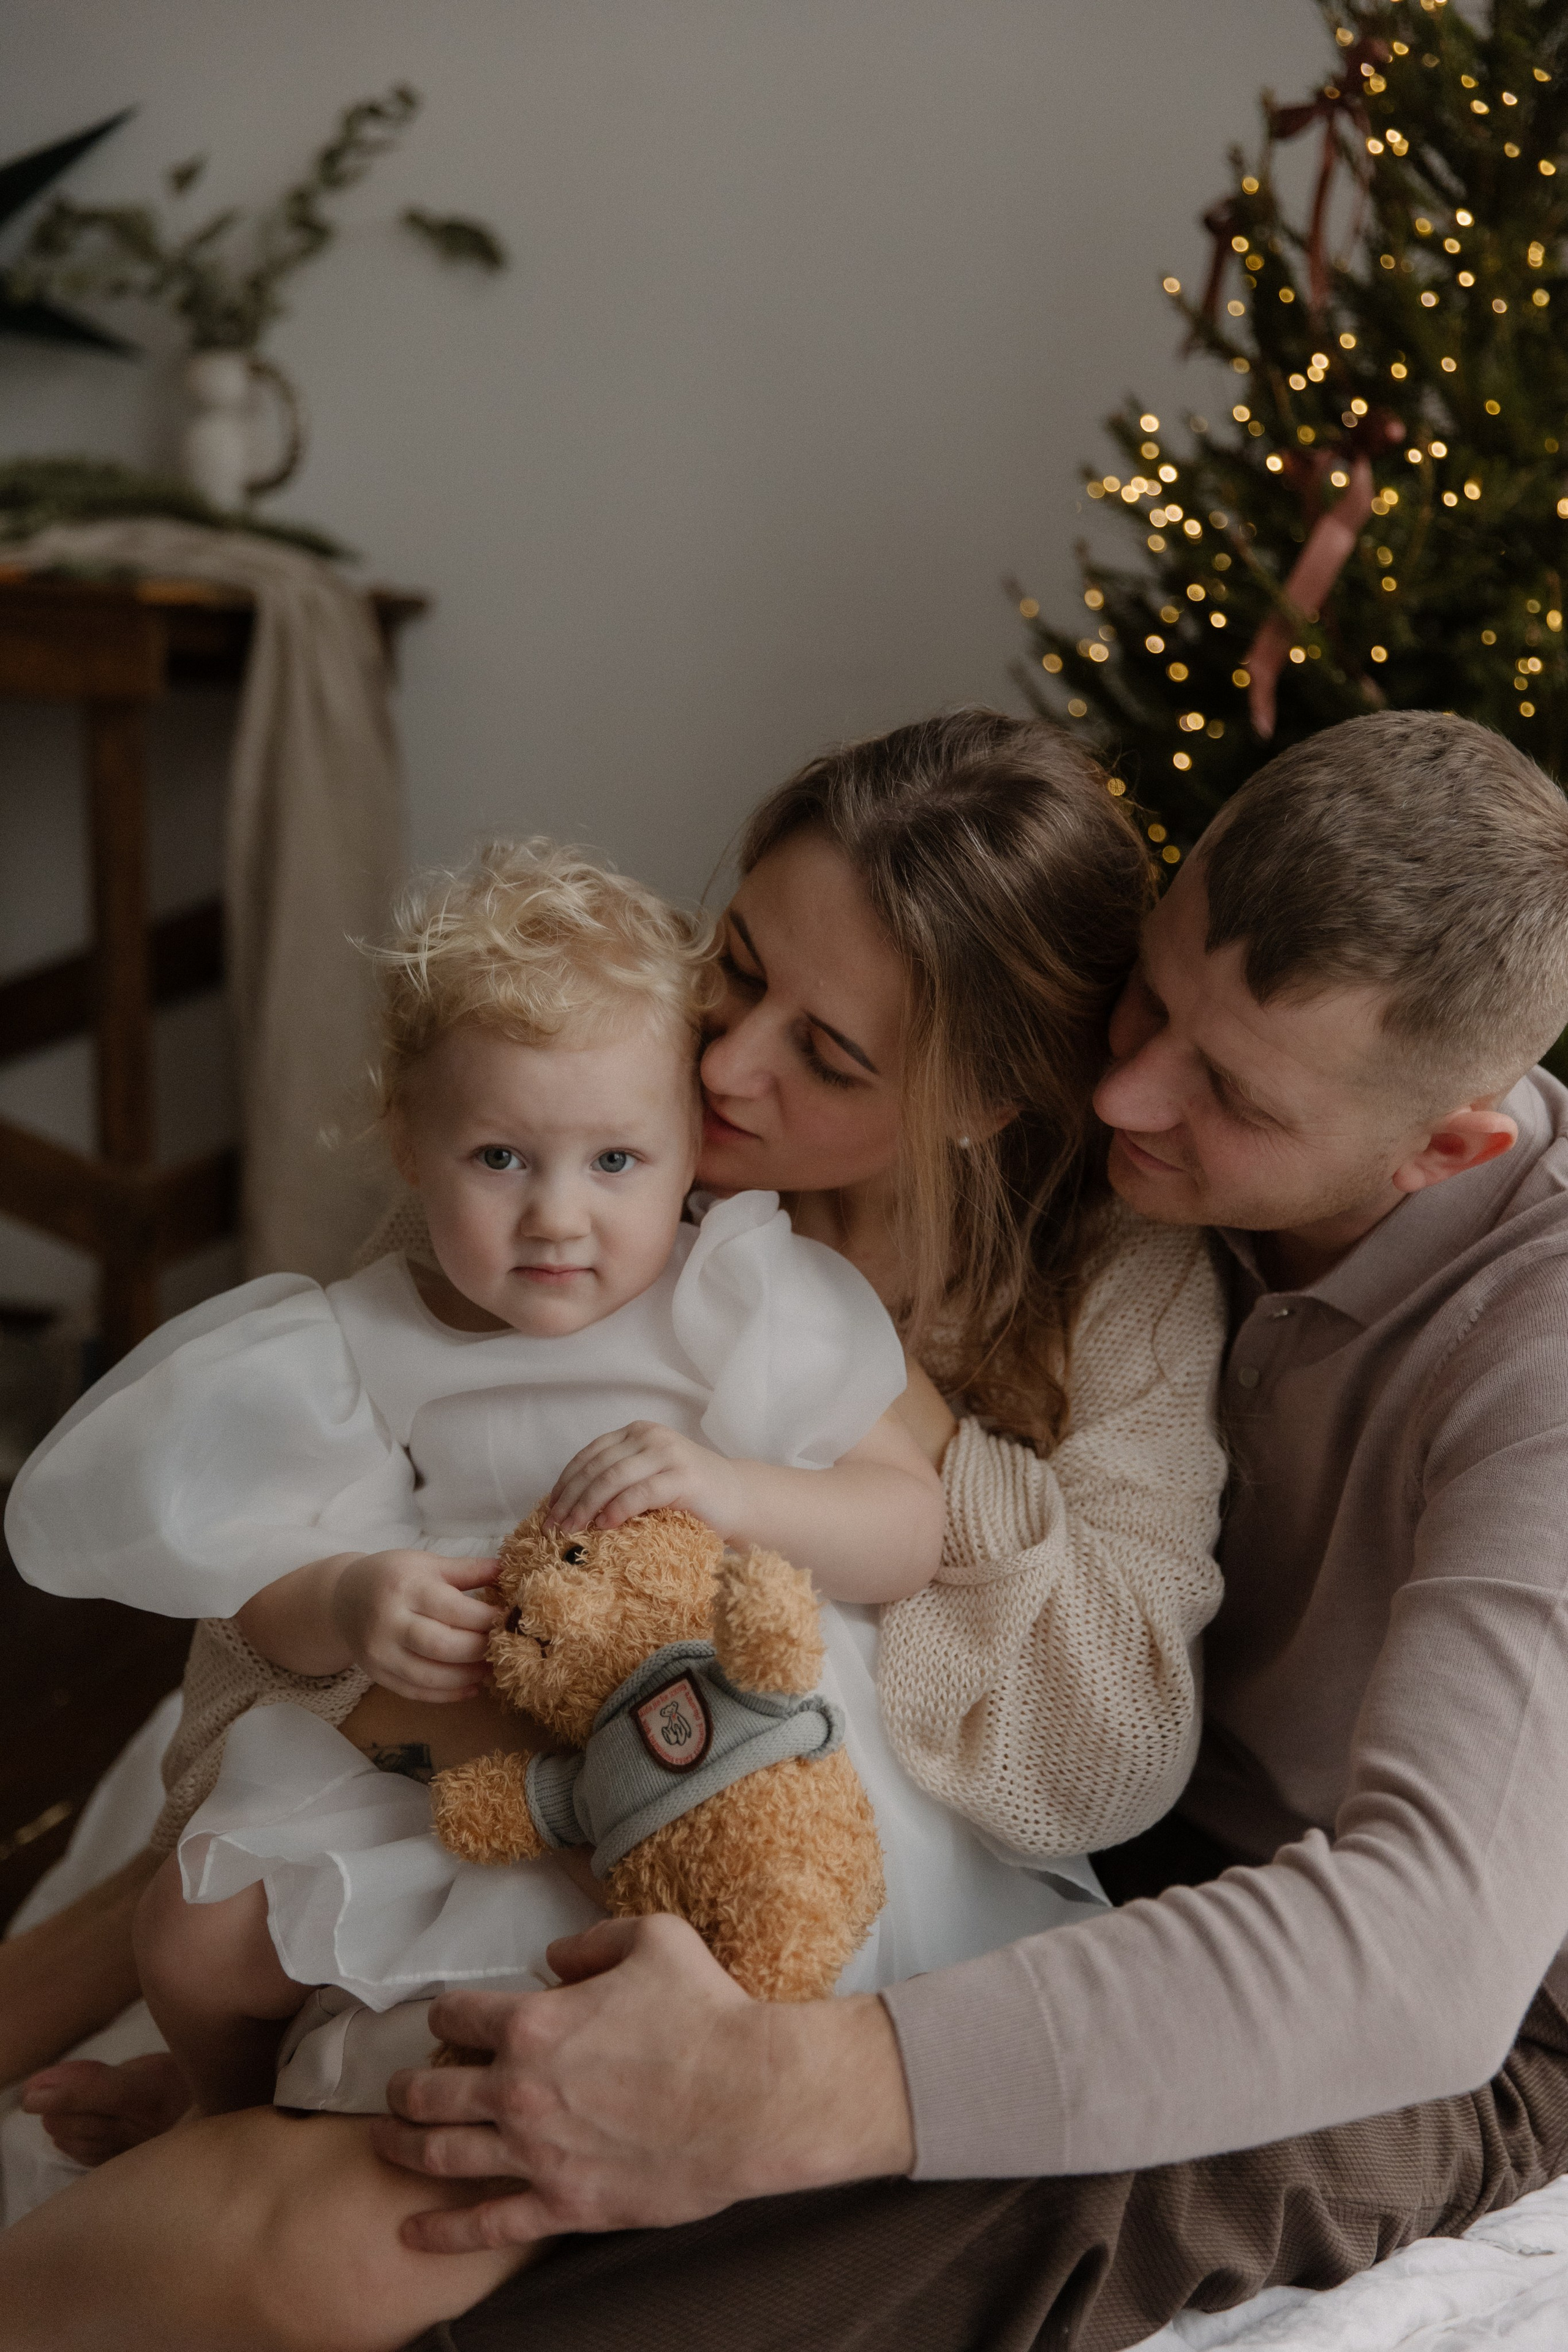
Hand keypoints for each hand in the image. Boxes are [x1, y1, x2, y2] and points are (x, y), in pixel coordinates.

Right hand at [328, 1551, 500, 1700]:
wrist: (344, 1598)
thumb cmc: (394, 1576)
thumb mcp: (428, 1563)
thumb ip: (468, 1569)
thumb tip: (508, 1570)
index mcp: (406, 1587)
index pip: (454, 1609)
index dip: (487, 1619)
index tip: (509, 1620)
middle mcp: (389, 1622)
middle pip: (443, 1646)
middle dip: (480, 1650)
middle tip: (504, 1648)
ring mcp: (380, 1653)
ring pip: (430, 1676)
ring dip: (467, 1677)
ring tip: (491, 1669)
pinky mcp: (377, 1675)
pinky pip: (416, 1692)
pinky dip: (447, 1695)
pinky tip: (471, 1687)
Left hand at [371, 1913, 914, 2252]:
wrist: (752, 2098)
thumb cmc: (708, 2013)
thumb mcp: (655, 1940)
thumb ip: (595, 1939)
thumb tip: (556, 1957)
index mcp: (533, 2023)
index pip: (458, 2015)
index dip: (445, 2014)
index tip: (444, 2021)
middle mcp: (520, 2090)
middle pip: (432, 2091)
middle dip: (404, 2088)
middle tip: (394, 2090)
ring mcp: (537, 2154)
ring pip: (443, 2155)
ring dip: (402, 2148)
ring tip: (381, 2143)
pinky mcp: (565, 2204)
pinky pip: (488, 2225)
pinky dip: (442, 2231)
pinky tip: (411, 2232)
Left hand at [548, 1423, 746, 1533]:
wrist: (737, 1498)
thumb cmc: (686, 1495)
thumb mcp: (646, 1476)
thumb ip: (616, 1479)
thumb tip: (567, 1506)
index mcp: (636, 1432)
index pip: (589, 1454)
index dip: (565, 1482)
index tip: (549, 1510)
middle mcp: (650, 1436)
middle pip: (596, 1467)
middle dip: (570, 1498)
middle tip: (553, 1527)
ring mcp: (668, 1453)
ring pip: (612, 1478)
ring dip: (586, 1506)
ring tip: (572, 1530)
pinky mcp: (683, 1477)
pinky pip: (640, 1493)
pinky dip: (617, 1510)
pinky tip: (604, 1527)